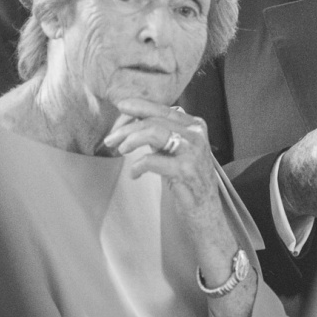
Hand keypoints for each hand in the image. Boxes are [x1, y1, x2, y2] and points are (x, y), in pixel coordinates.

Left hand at [103, 97, 221, 221]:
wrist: (206, 210)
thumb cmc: (188, 180)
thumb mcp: (178, 151)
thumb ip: (162, 134)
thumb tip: (134, 121)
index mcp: (195, 126)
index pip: (164, 110)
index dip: (140, 106)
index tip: (121, 106)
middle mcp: (196, 135)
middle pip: (154, 121)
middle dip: (128, 128)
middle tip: (111, 139)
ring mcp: (192, 152)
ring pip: (154, 133)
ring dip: (131, 140)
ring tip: (120, 150)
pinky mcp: (184, 170)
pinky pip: (151, 160)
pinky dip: (137, 166)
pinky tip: (134, 174)